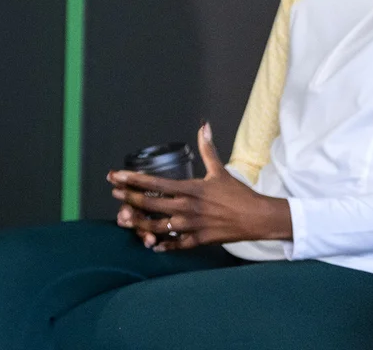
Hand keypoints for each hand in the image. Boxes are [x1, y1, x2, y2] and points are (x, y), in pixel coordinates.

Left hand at [108, 122, 291, 251]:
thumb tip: (204, 126)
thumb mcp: (220, 170)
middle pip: (152, 204)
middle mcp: (189, 207)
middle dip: (129, 199)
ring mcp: (193, 225)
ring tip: (124, 220)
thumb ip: (207, 149)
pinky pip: (178, 245)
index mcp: (191, 189)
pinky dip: (164, 246)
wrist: (259, 218)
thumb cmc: (238, 194)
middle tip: (113, 194)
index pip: (156, 183)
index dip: (133, 180)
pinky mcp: (201, 240)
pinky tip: (151, 245)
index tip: (116, 176)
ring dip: (140, 224)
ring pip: (160, 227)